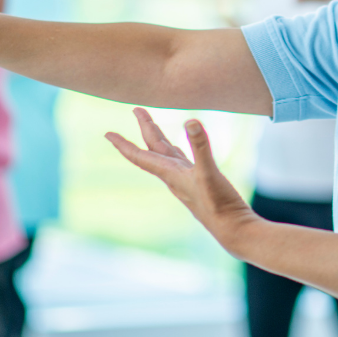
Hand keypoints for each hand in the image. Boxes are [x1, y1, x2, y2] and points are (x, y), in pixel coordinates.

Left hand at [106, 108, 256, 251]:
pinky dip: (177, 150)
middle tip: (137, 109)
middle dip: (145, 128)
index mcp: (170, 173)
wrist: (231, 228)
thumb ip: (200, 146)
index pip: (140, 156)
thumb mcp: (208, 172)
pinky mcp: (199, 182)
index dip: (123, 144)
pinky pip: (182, 160)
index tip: (107, 133)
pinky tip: (179, 149)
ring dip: (158, 138)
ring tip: (152, 126)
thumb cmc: (218, 204)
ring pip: (167, 154)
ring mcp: (186, 179)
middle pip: (153, 148)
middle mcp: (174, 175)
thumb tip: (191, 121)